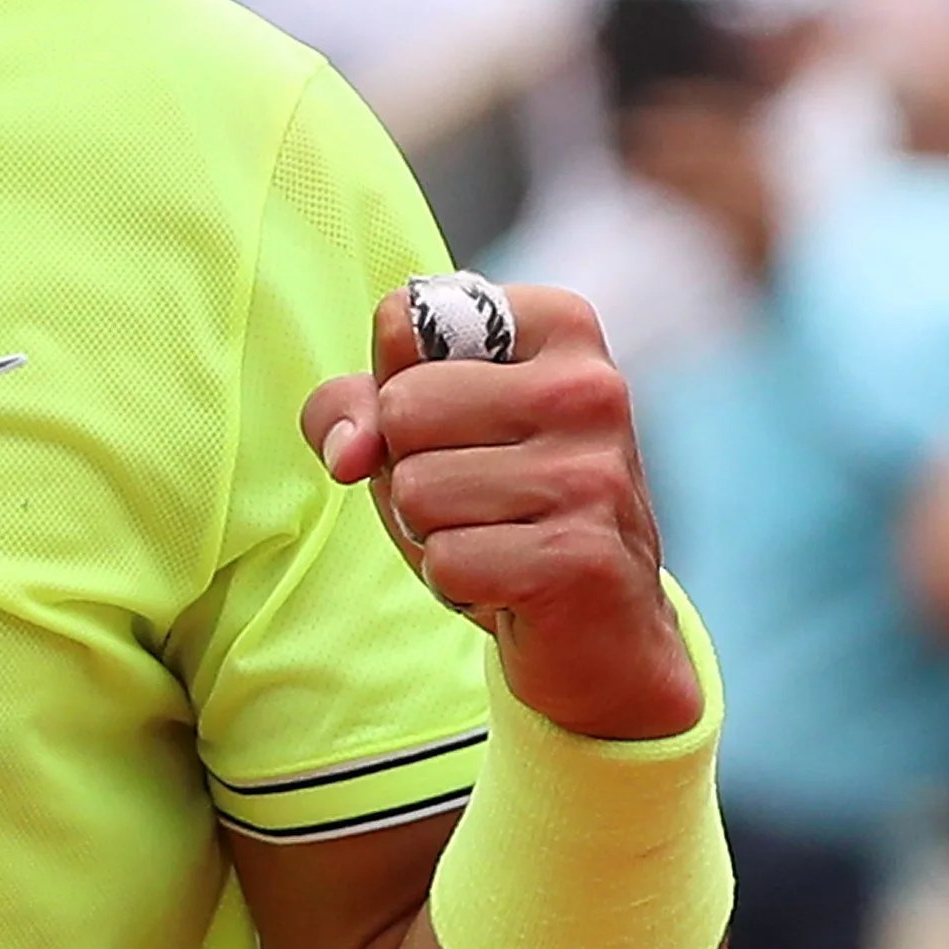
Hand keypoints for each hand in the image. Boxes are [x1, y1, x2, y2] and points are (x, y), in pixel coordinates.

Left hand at [300, 281, 702, 743]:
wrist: (601, 628)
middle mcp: (589, 387)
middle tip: (474, 497)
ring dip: (431, 531)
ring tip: (494, 537)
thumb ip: (355, 407)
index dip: (394, 391)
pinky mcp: (583, 555)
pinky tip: (510, 581)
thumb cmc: (500, 509)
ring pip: (416, 488)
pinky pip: (447, 559)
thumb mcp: (420, 436)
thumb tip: (347, 453)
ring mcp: (594, 471)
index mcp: (558, 327)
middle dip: (408, 468)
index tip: (456, 426)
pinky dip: (455, 582)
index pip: (402, 321)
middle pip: (401, 406)